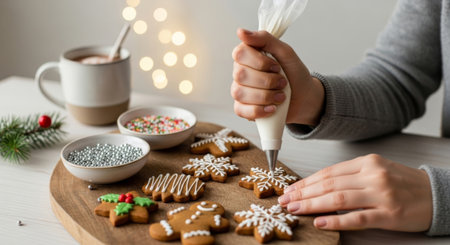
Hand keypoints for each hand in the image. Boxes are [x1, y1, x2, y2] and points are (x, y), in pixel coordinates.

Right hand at [231, 28, 324, 125]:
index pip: (239, 53)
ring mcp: (240, 91)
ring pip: (240, 93)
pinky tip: (272, 108)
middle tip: (283, 83)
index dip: (259, 62)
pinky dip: (259, 110)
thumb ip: (265, 39)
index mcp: (248, 56)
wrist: (304, 98)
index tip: (276, 66)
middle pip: (240, 75)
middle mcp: (240, 72)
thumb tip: (240, 32)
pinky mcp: (243, 109)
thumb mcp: (285, 52)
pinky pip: (241, 110)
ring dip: (265, 96)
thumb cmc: (294, 73)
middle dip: (266, 81)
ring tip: (281, 97)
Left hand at [278, 154, 432, 231]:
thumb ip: (350, 176)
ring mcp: (381, 194)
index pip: (329, 172)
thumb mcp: (376, 171)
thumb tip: (318, 186)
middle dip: (303, 194)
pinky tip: (321, 222)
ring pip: (338, 199)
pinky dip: (337, 220)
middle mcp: (373, 175)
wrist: (436, 194)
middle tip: (286, 201)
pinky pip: (357, 217)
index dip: (306, 182)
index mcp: (367, 162)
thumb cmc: (403, 183)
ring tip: (296, 210)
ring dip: (313, 205)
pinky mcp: (389, 214)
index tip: (291, 190)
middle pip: (329, 184)